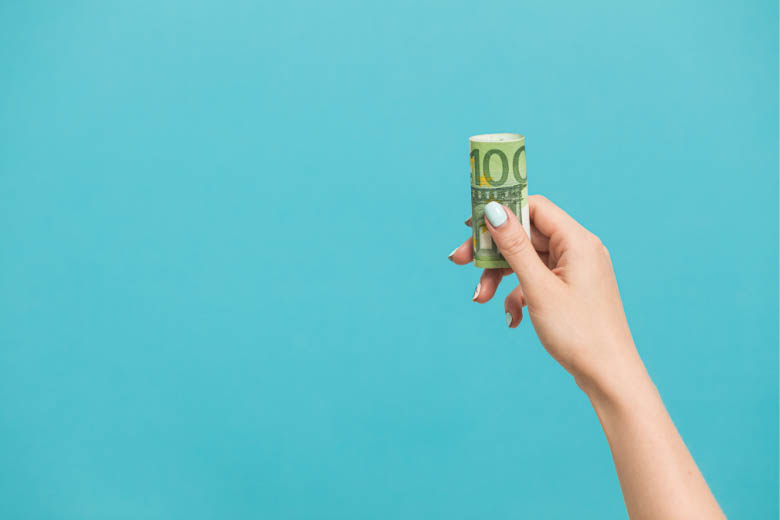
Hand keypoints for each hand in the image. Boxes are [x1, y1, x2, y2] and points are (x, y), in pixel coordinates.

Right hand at [449, 195, 640, 392]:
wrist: (608, 376)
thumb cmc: (579, 332)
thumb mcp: (538, 287)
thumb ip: (515, 247)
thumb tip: (495, 210)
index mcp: (577, 241)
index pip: (534, 208)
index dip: (501, 212)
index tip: (470, 226)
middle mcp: (578, 250)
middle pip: (525, 235)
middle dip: (493, 252)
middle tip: (459, 261)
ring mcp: (575, 271)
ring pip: (527, 260)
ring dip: (500, 277)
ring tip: (480, 298)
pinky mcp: (570, 290)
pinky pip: (537, 280)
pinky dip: (519, 294)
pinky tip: (512, 317)